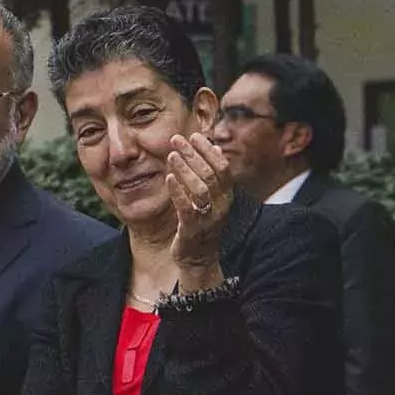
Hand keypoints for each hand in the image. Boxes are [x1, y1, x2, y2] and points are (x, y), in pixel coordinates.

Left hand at [165, 131, 232, 275]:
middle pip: (210, 174)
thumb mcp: (212, 198)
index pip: (223, 167)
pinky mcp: (193, 230)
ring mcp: (208, 219)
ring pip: (200, 188)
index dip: (209, 150)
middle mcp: (221, 206)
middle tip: (176, 140)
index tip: (194, 135)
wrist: (198, 260)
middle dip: (193, 154)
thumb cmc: (202, 224)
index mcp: (226, 197)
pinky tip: (168, 178)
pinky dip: (178, 191)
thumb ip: (213, 174)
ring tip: (171, 155)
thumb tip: (216, 147)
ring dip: (185, 169)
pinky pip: (187, 208)